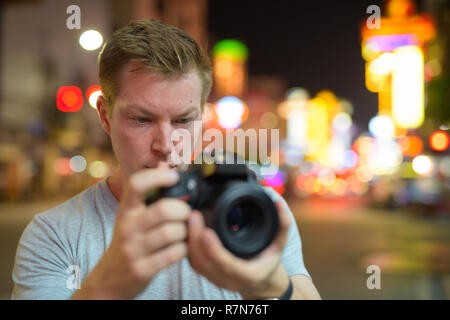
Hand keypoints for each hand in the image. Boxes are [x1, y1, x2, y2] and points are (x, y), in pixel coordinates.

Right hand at [72, 164, 190, 299]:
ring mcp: (133, 249)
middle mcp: (127, 227)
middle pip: (164, 210)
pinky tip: (181, 248)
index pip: (137, 184)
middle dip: (183, 211)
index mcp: (126, 210)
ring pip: (172, 232)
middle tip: (187, 215)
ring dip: (186, 232)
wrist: (109, 280)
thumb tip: (165, 164)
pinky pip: (174, 254)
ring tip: (184, 233)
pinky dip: (184, 249)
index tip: (175, 177)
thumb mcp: (131, 216)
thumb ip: (148, 194)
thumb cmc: (128, 242)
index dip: (158, 176)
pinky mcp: (142, 269)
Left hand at [187, 199, 291, 298]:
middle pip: (205, 263)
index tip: (206, 231)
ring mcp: (216, 278)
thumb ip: (282, 224)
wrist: (261, 279)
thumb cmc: (269, 260)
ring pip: (196, 263)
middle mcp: (230, 280)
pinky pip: (193, 261)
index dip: (215, 250)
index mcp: (248, 274)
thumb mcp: (280, 243)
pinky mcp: (207, 273)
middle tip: (193, 215)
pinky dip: (189, 245)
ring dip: (190, 241)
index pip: (227, 265)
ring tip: (190, 218)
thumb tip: (279, 204)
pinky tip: (188, 227)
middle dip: (195, 239)